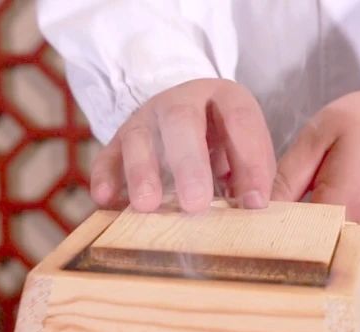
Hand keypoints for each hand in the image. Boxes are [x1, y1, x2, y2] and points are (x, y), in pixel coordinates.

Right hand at [90, 78, 275, 211]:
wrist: (179, 115)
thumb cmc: (220, 142)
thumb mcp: (243, 150)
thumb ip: (252, 174)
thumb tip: (254, 206)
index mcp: (223, 97)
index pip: (239, 120)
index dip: (249, 161)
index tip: (254, 203)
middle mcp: (181, 102)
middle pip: (182, 122)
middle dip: (189, 165)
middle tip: (195, 204)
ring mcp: (146, 119)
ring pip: (139, 137)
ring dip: (142, 172)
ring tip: (147, 206)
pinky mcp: (119, 140)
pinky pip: (108, 155)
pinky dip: (105, 177)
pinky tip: (105, 199)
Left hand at [271, 81, 359, 286]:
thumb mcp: (319, 134)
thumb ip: (286, 176)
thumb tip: (256, 210)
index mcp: (345, 201)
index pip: (296, 244)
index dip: (268, 253)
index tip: (249, 253)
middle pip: (318, 274)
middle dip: (288, 277)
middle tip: (262, 272)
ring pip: (342, 288)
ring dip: (315, 288)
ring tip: (288, 279)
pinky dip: (342, 290)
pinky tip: (320, 285)